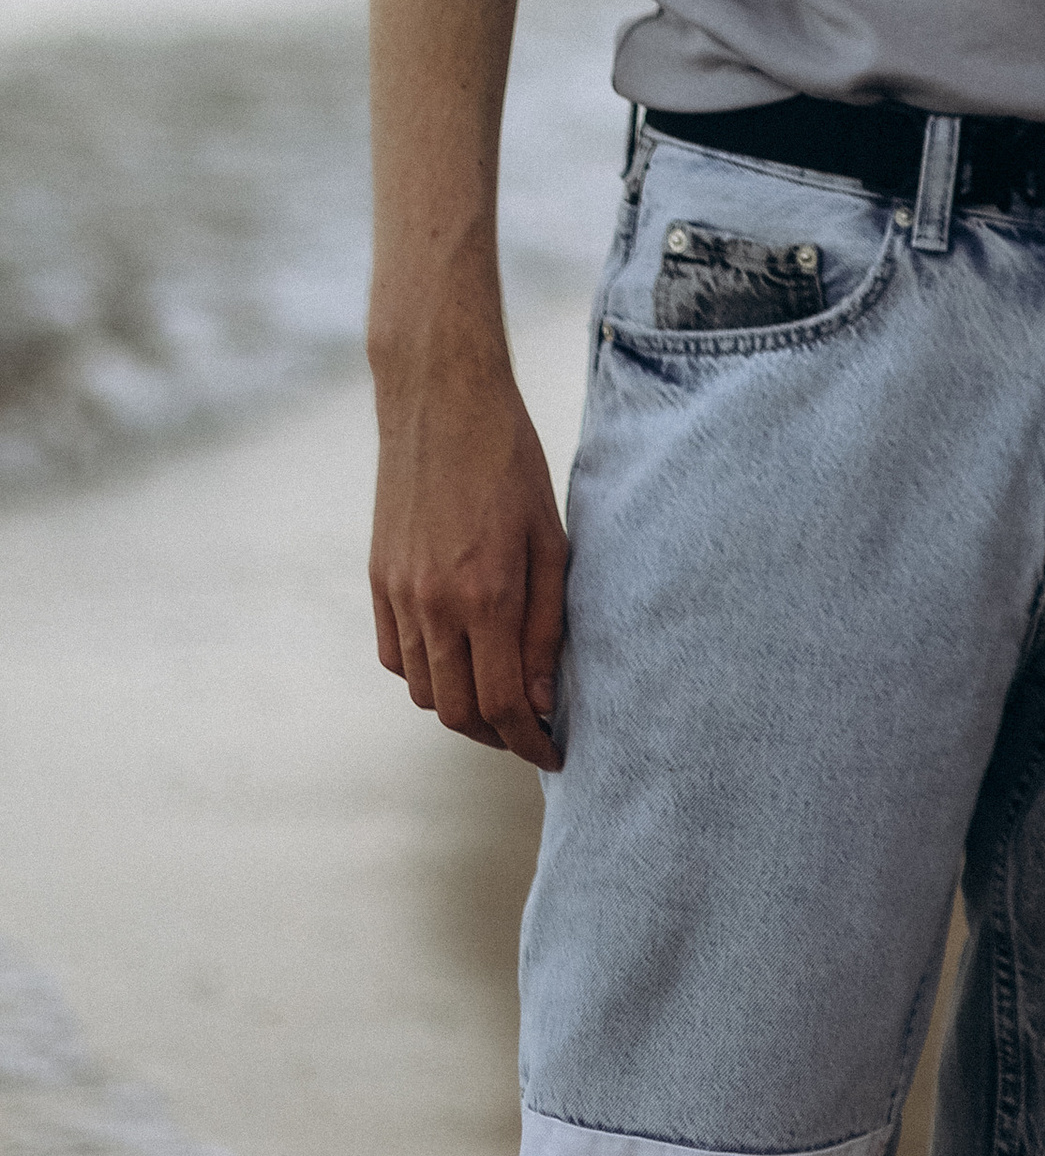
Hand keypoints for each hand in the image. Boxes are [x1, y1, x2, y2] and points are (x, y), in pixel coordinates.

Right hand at [370, 351, 570, 764]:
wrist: (440, 402)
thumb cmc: (510, 462)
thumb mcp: (550, 538)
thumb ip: (547, 624)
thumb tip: (542, 700)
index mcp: (486, 594)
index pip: (504, 703)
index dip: (531, 741)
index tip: (555, 754)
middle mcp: (434, 605)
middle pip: (457, 712)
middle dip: (497, 735)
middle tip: (531, 731)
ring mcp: (398, 595)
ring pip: (423, 691)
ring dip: (460, 708)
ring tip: (499, 697)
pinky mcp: (378, 581)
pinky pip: (396, 657)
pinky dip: (426, 674)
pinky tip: (457, 659)